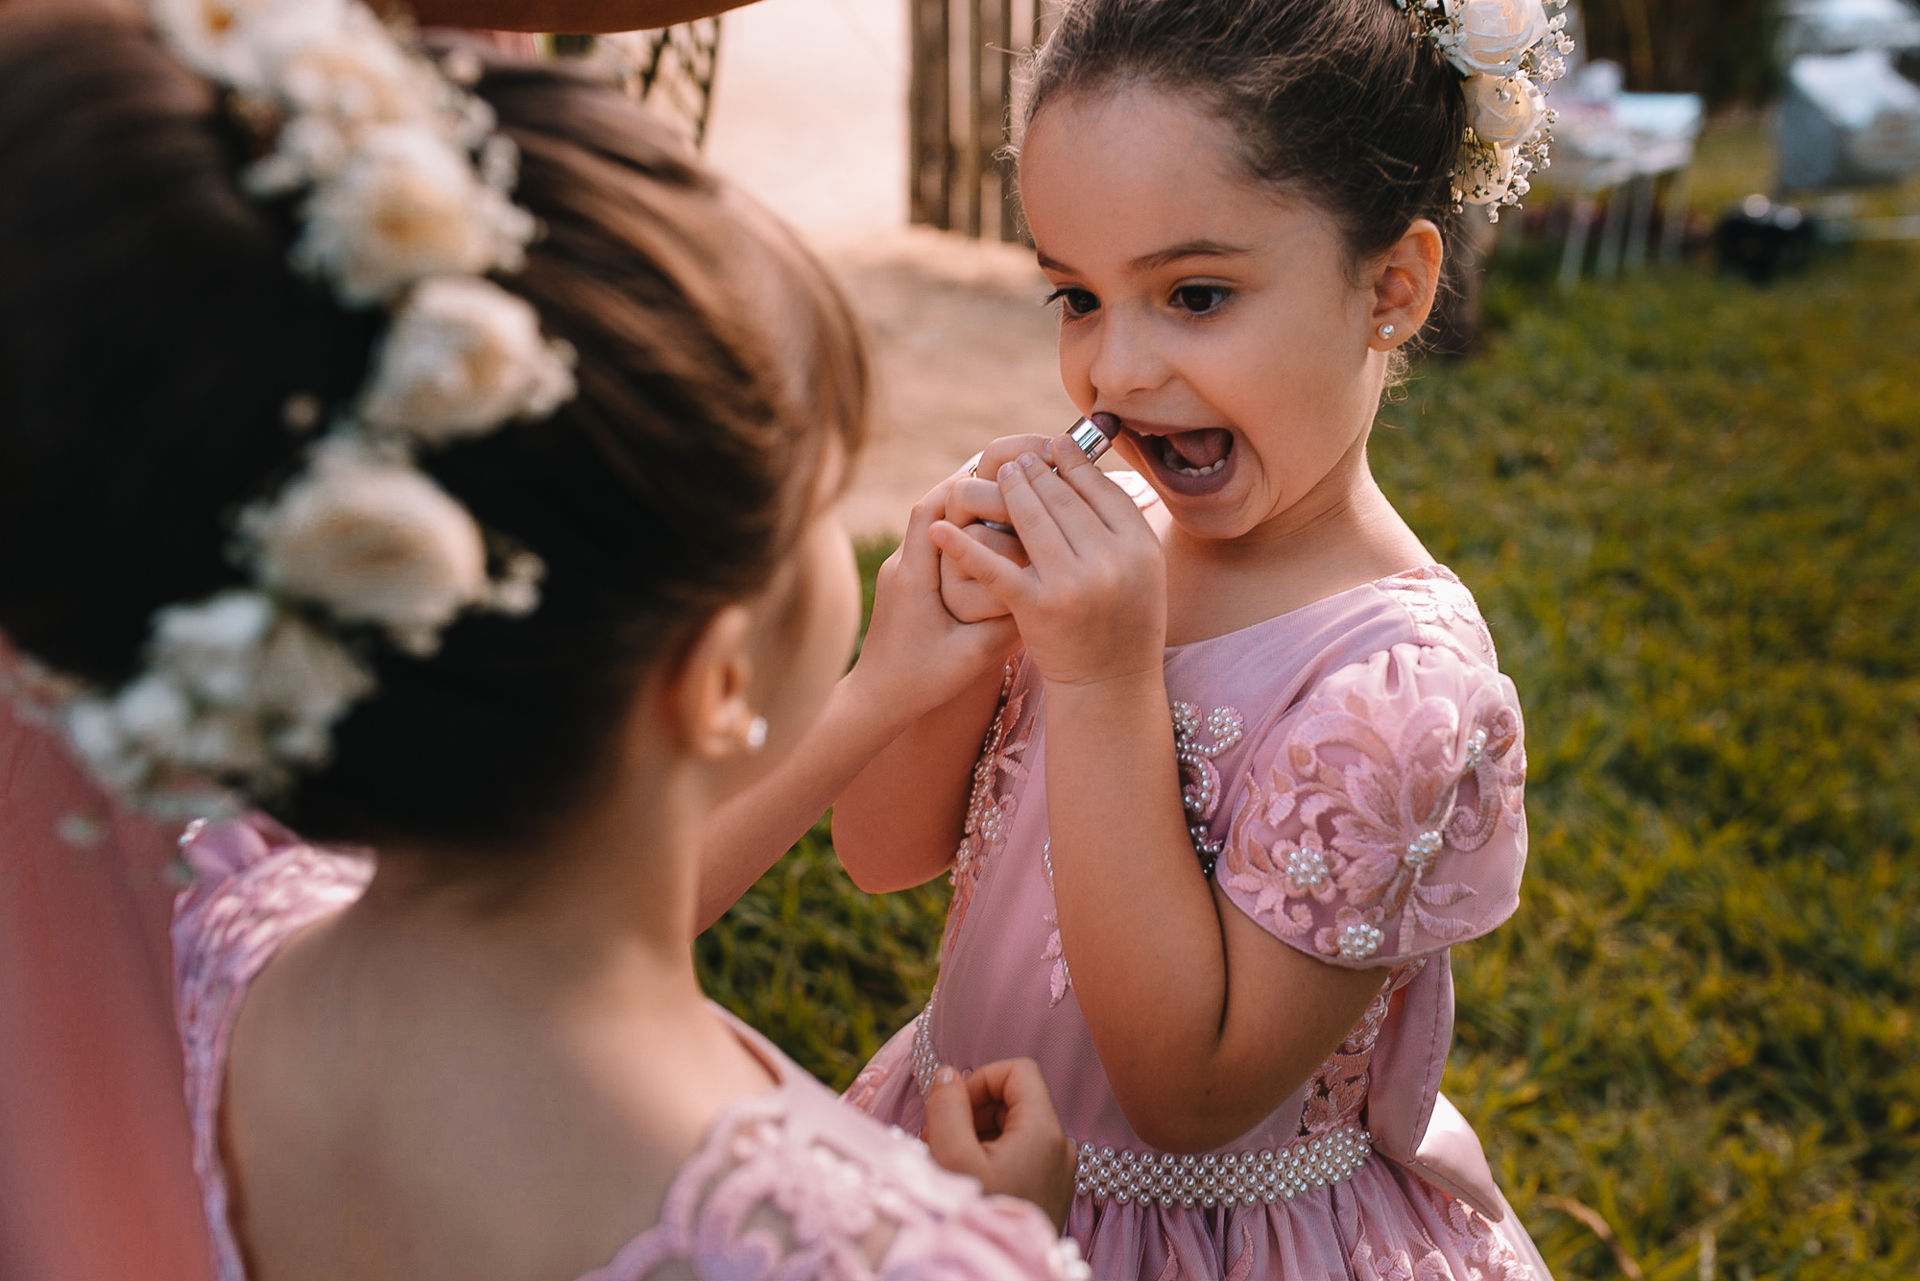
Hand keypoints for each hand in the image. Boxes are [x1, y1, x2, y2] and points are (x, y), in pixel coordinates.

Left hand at [852, 478, 1018, 716]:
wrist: (877, 700)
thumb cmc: (921, 682)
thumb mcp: (973, 657)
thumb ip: (1007, 624)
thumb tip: (1046, 589)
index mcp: (914, 576)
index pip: (931, 508)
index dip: (965, 484)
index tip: (1002, 474)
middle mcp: (901, 565)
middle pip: (931, 507)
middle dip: (969, 490)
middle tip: (1009, 481)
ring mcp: (899, 572)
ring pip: (931, 524)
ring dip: (964, 513)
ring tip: (1005, 506)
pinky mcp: (903, 582)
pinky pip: (932, 545)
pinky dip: (959, 536)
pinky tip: (990, 541)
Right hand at [924, 1059, 1078, 1230]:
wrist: (999, 1274)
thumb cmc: (977, 1218)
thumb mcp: (950, 1156)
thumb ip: (947, 1106)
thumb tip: (948, 1074)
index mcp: (1044, 1131)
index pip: (1018, 1070)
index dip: (981, 1079)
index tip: (952, 1108)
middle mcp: (1061, 1146)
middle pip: (1016, 1098)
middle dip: (973, 1109)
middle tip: (937, 1135)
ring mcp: (1059, 1170)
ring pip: (1015, 1126)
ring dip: (977, 1132)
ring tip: (947, 1159)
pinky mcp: (1051, 1189)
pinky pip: (1021, 1152)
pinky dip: (991, 1154)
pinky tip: (966, 1178)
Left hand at [931, 433, 1165, 688]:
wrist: (1109, 686)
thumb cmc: (1126, 623)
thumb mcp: (1143, 574)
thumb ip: (1124, 528)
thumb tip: (1094, 472)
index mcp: (1141, 549)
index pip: (1102, 490)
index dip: (1077, 464)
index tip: (1058, 445)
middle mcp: (1110, 564)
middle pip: (1064, 499)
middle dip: (1039, 472)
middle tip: (1022, 456)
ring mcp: (1071, 586)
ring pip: (1032, 519)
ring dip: (1012, 490)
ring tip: (1002, 473)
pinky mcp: (1036, 609)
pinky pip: (995, 569)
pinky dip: (965, 547)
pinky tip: (941, 529)